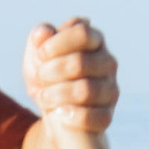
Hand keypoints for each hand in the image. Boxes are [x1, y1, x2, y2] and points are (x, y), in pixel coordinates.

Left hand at [24, 14, 116, 136]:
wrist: (56, 117)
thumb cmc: (50, 79)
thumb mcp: (37, 57)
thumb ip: (39, 39)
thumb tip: (44, 32)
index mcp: (95, 41)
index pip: (82, 33)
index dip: (57, 43)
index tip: (41, 54)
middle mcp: (108, 63)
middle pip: (80, 63)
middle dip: (51, 71)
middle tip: (41, 77)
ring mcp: (110, 91)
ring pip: (84, 91)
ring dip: (55, 94)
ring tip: (43, 97)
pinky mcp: (106, 116)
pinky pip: (90, 116)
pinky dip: (70, 115)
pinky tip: (59, 113)